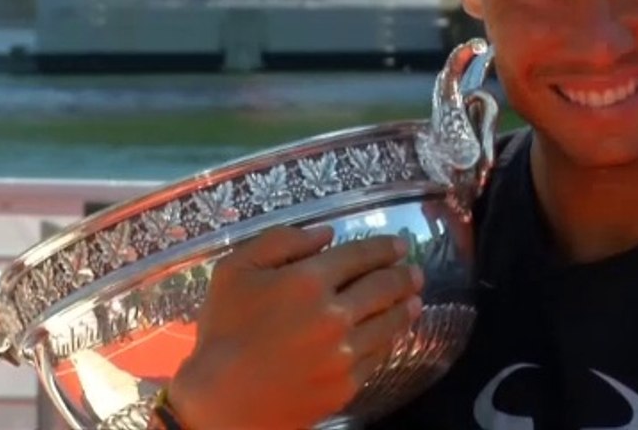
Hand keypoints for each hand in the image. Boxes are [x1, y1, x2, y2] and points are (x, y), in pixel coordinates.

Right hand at [167, 225, 424, 428]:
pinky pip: (378, 355)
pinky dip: (390, 339)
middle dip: (403, 275)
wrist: (223, 404)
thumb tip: (326, 234)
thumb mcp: (234, 271)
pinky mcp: (347, 383)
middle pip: (383, 287)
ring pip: (389, 323)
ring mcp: (345, 352)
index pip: (360, 255)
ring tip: (415, 299)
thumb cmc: (224, 332)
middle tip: (414, 271)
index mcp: (308, 280)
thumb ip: (279, 242)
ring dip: (406, 307)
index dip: (384, 248)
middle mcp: (335, 314)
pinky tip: (392, 333)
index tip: (399, 245)